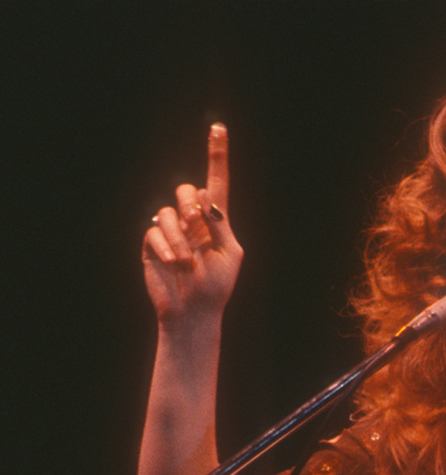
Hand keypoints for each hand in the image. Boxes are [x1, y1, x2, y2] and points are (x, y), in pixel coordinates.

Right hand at [142, 123, 242, 325]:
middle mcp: (193, 221)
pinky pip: (154, 231)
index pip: (216, 183)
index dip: (217, 155)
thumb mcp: (229, 254)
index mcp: (217, 221)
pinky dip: (165, 247)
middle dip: (189, 207)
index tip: (219, 128)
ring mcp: (171, 231)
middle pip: (185, 191)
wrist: (193, 312)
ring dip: (179, 238)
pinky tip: (173, 263)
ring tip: (186, 262)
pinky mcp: (152, 243)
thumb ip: (220, 224)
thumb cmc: (217, 286)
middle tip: (196, 229)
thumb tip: (203, 196)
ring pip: (167, 213)